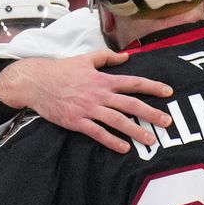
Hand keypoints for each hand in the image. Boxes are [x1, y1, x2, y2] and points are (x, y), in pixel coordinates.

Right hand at [0, 51, 174, 153]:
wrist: (35, 82)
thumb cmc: (60, 70)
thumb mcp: (85, 59)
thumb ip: (107, 57)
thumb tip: (126, 56)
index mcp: (103, 79)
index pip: (133, 82)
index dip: (152, 86)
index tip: (168, 91)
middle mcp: (99, 94)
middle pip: (130, 104)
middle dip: (151, 113)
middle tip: (167, 122)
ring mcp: (88, 109)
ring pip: (117, 121)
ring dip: (135, 131)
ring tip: (150, 140)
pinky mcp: (77, 121)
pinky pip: (97, 133)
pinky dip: (111, 141)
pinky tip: (124, 148)